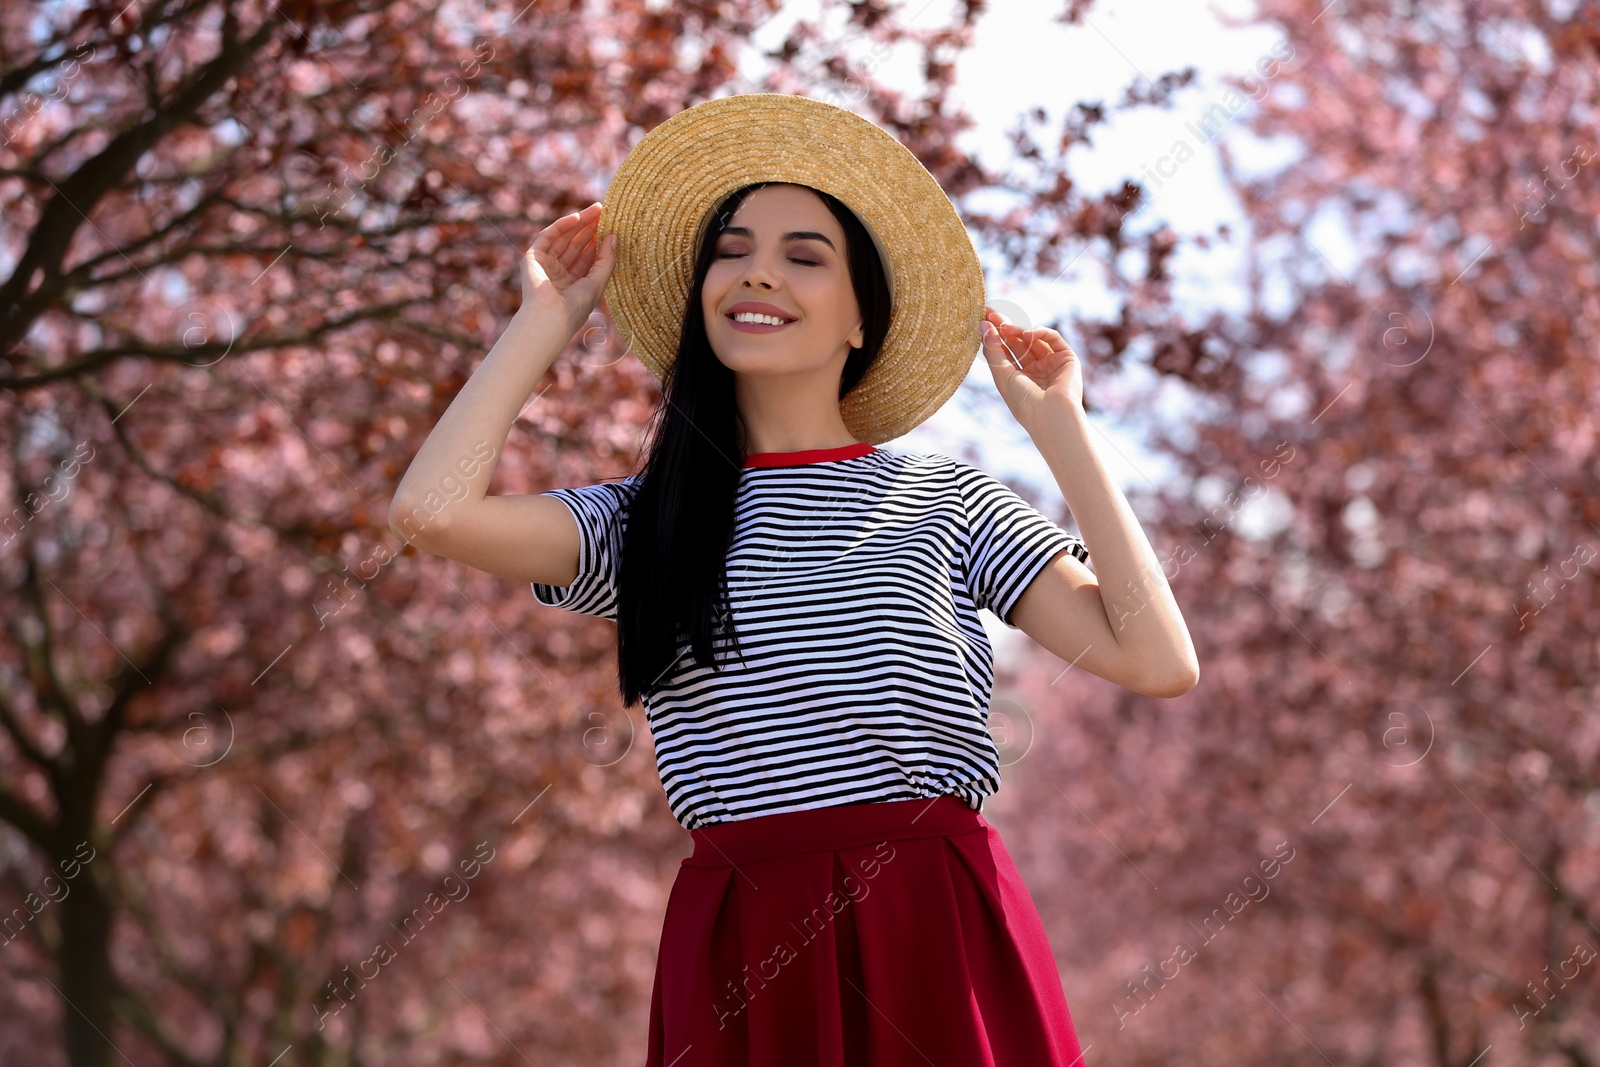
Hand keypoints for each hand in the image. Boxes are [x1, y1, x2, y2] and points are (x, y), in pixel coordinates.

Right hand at [524, 202, 618, 336]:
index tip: (612, 225)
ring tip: (596, 210)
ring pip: (564, 238)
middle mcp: (559, 274)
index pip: (588, 257)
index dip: (599, 240)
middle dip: (590, 228)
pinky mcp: (532, 258)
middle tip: (604, 211)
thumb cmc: (575, 307)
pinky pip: (548, 237)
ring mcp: (545, 265)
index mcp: (574, 284)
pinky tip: (577, 217)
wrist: (550, 317)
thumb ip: (606, 260)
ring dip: (579, 223)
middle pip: (576, 245)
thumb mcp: (597, 282)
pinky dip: (561, 226)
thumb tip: (613, 236)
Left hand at [979, 305, 1083, 428]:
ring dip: (1018, 330)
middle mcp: (1035, 370)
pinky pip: (1053, 338)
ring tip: (1005, 327)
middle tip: (990, 312)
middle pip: (1018, 342)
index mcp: (1019, 378)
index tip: (982, 319)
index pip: (1005, 351)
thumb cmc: (1024, 402)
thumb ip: (992, 350)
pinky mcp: (1067, 359)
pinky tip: (1026, 333)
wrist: (1051, 416)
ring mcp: (1051, 364)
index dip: (994, 335)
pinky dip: (1040, 332)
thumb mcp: (1002, 375)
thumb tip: (983, 325)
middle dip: (1004, 327)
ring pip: (1034, 339)